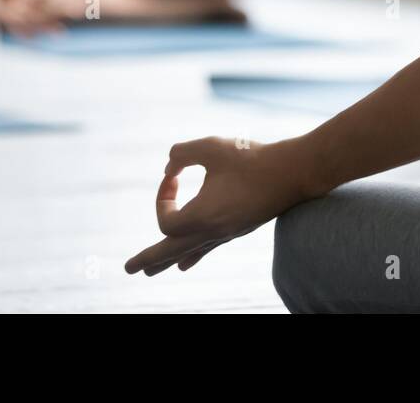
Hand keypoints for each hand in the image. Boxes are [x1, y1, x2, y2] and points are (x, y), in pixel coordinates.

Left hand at [125, 137, 316, 275]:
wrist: (292, 172)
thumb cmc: (252, 157)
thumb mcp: (211, 147)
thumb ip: (181, 153)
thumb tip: (169, 167)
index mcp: (203, 217)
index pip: (166, 220)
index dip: (162, 196)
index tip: (174, 174)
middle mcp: (213, 232)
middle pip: (170, 253)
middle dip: (148, 259)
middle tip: (127, 269)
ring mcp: (226, 234)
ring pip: (188, 255)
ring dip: (165, 261)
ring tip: (148, 271)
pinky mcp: (237, 229)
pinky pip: (207, 249)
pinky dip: (191, 256)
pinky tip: (184, 265)